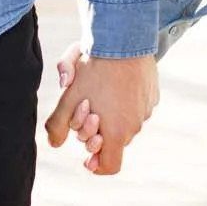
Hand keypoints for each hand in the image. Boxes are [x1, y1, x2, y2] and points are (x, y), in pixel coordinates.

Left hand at [44, 45, 157, 175]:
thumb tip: (54, 144)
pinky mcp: (152, 94)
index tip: (87, 159)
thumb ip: (57, 125)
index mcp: (117, 133)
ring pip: (126, 122)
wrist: (123, 39)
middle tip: (86, 110)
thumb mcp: (68, 98)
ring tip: (99, 91)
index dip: (97, 165)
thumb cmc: (94, 70)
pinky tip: (114, 82)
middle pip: (115, 141)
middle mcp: (136, 126)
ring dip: (112, 115)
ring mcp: (147, 110)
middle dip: (98, 132)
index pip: (110, 166)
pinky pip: (137, 106)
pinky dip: (125, 102)